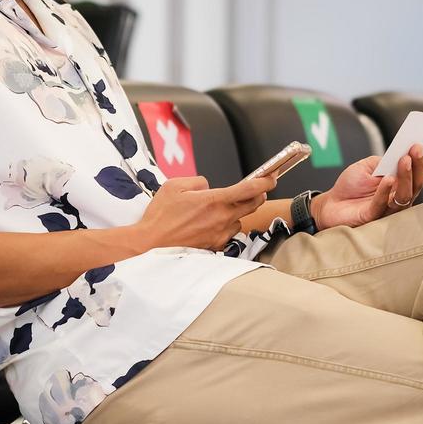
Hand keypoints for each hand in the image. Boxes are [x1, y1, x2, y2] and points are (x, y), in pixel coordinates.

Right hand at [138, 174, 275, 250]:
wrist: (150, 245)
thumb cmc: (160, 216)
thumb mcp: (174, 185)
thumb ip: (198, 181)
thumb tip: (208, 186)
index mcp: (213, 200)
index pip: (248, 189)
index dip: (264, 181)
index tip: (272, 177)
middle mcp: (221, 218)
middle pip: (252, 205)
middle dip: (258, 195)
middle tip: (258, 189)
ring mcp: (220, 234)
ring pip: (239, 221)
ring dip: (236, 213)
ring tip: (219, 211)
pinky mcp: (216, 246)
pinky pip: (228, 234)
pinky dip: (224, 227)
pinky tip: (208, 225)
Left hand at [312, 137, 422, 228]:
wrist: (330, 204)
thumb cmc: (350, 185)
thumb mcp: (367, 165)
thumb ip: (384, 160)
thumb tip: (400, 152)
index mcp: (402, 181)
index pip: (422, 169)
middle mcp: (400, 195)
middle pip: (419, 181)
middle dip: (420, 163)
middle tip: (417, 147)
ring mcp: (389, 207)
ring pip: (406, 194)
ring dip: (407, 176)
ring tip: (405, 159)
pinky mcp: (374, 216)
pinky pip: (383, 204)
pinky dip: (385, 191)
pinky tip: (387, 178)